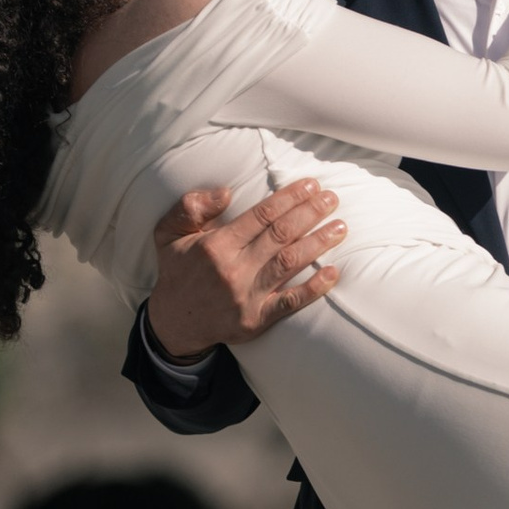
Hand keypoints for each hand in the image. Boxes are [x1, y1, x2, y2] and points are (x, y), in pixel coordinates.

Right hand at [145, 178, 344, 354]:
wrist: (174, 322)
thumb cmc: (177, 270)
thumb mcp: (168, 233)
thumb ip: (191, 207)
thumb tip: (226, 192)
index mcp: (215, 245)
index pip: (262, 215)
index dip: (289, 198)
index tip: (310, 186)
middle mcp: (233, 269)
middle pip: (281, 235)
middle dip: (310, 213)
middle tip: (332, 198)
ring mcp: (246, 296)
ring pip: (289, 263)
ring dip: (318, 243)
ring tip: (340, 227)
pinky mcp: (256, 320)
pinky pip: (290, 303)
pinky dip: (313, 289)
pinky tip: (333, 273)